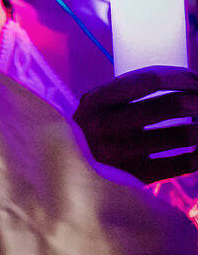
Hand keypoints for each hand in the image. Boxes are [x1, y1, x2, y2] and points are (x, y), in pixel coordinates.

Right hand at [74, 66, 197, 183]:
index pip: (149, 79)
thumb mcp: (101, 106)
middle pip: (170, 105)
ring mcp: (117, 153)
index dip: (181, 77)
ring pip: (180, 134)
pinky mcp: (133, 177)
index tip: (196, 81)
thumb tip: (190, 83)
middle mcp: (102, 126)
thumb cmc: (98, 129)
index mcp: (95, 101)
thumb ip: (133, 90)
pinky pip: (180, 163)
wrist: (69, 171)